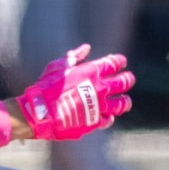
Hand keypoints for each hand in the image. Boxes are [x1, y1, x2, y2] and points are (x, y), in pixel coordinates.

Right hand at [14, 44, 133, 141]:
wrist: (40, 113)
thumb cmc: (46, 88)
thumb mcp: (57, 67)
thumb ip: (74, 57)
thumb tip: (86, 48)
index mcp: (91, 72)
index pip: (114, 63)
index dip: (119, 61)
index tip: (121, 61)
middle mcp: (100, 88)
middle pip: (124, 82)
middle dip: (128, 80)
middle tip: (128, 79)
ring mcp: (99, 106)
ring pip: (122, 104)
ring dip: (125, 101)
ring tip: (124, 101)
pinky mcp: (94, 121)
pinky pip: (108, 120)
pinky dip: (109, 117)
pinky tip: (108, 116)